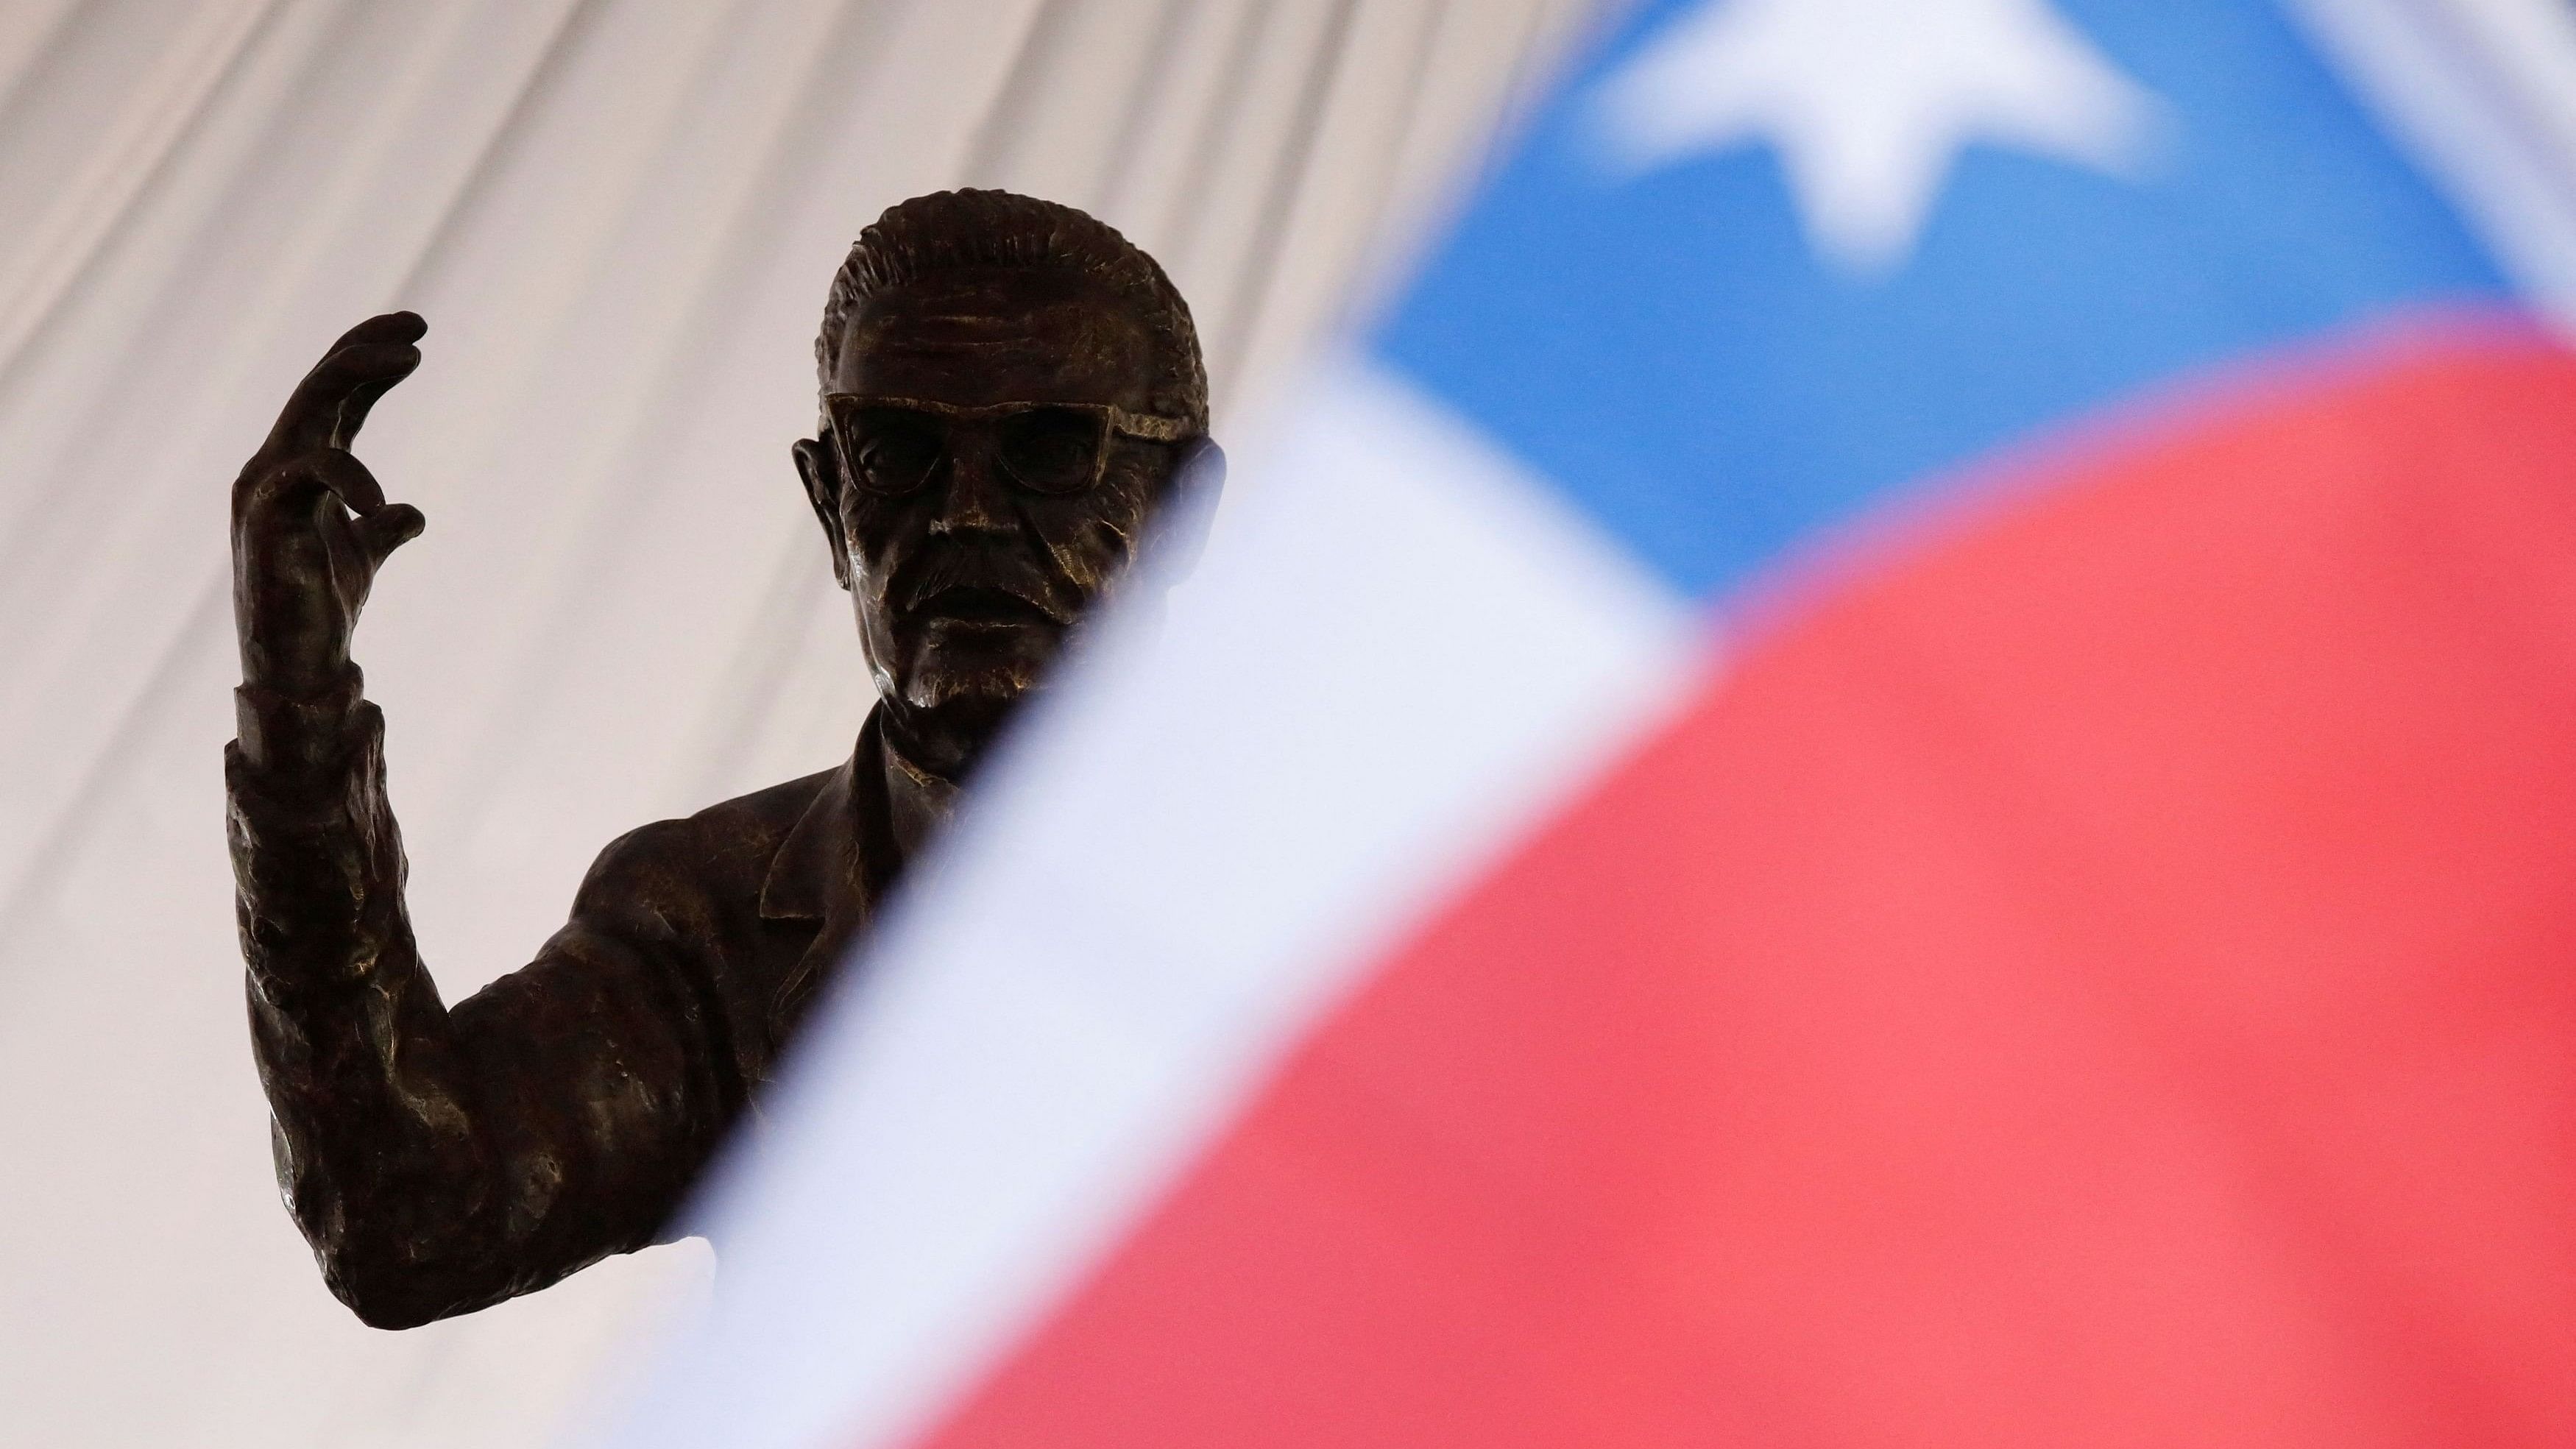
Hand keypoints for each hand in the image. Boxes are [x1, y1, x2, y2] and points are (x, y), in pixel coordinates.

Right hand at [232, 312, 427, 697]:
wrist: (297, 664)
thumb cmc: (322, 608)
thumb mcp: (363, 555)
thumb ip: (382, 527)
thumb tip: (412, 512)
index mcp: (300, 467)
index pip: (335, 399)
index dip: (370, 362)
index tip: (416, 334)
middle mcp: (276, 465)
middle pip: (319, 387)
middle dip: (364, 348)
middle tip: (417, 324)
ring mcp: (266, 487)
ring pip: (309, 408)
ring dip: (356, 374)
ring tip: (409, 357)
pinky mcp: (266, 517)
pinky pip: (308, 473)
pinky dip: (349, 475)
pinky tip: (381, 502)